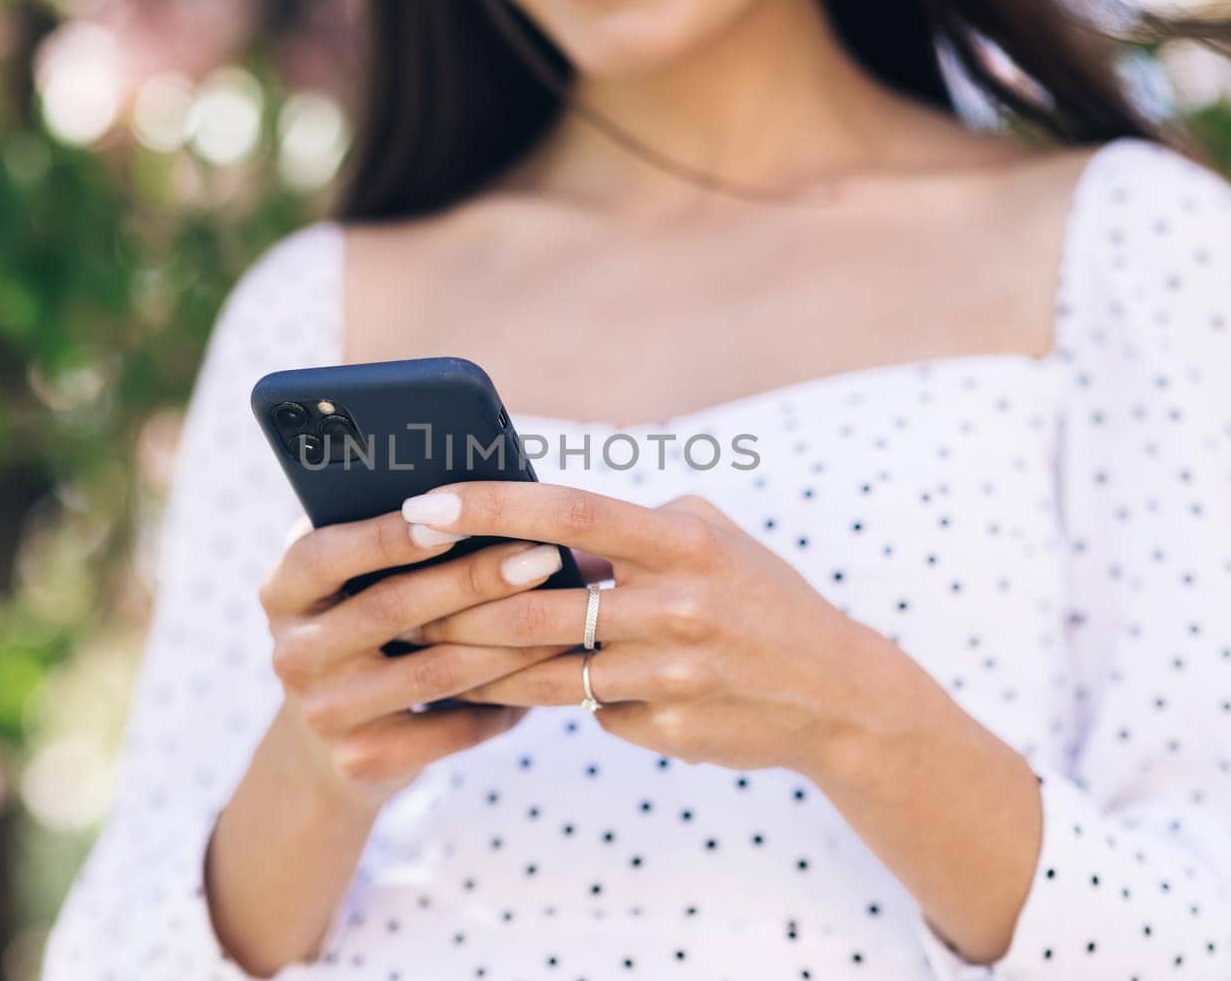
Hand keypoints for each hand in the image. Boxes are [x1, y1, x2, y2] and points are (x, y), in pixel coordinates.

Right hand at [259, 510, 572, 807]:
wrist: (324, 749)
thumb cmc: (362, 634)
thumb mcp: (347, 587)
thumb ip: (384, 544)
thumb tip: (479, 494)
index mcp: (283, 592)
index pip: (326, 555)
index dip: (389, 536)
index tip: (457, 514)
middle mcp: (293, 652)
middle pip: (392, 609)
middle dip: (474, 579)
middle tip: (542, 556)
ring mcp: (325, 712)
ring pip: (434, 670)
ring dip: (508, 642)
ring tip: (565, 615)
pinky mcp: (362, 761)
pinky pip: (451, 728)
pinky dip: (505, 702)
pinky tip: (548, 676)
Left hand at [398, 483, 913, 775]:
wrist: (836, 695)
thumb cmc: (758, 598)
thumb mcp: (709, 540)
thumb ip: (628, 530)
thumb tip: (532, 520)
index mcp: (683, 542)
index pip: (569, 514)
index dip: (491, 507)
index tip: (426, 503)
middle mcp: (676, 606)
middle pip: (535, 609)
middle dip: (454, 604)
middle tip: (394, 595)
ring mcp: (670, 675)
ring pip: (544, 672)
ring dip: (477, 662)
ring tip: (423, 648)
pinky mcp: (664, 727)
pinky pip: (585, 709)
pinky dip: (543, 696)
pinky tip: (500, 691)